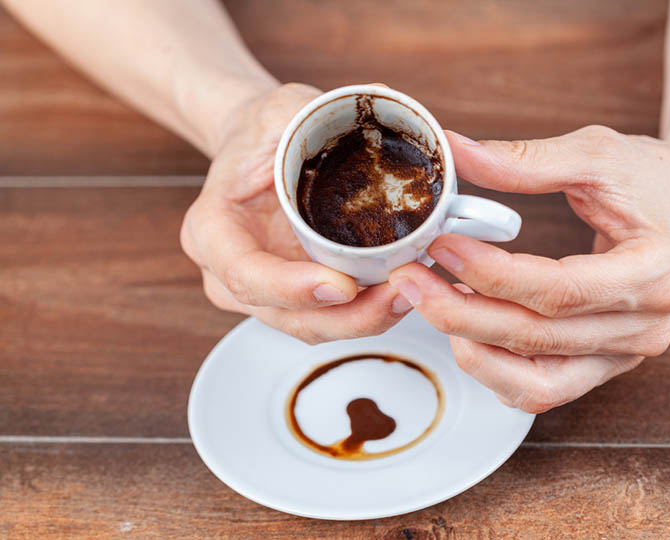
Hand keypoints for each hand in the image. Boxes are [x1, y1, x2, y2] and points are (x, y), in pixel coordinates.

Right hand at [181, 83, 409, 343]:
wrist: (262, 147)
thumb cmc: (266, 129)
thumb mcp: (283, 107)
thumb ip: (316, 107)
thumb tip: (381, 96)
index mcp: (212, 229)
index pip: (242, 273)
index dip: (289, 289)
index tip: (340, 285)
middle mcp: (230, 272)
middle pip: (284, 315)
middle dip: (345, 317)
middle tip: (396, 294)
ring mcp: (264, 292)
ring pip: (311, 327)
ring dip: (363, 321)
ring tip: (408, 294)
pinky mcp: (297, 298)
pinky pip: (330, 318)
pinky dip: (366, 314)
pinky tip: (401, 295)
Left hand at [390, 126, 669, 412]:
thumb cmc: (654, 179)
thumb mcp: (598, 154)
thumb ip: (526, 159)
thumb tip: (453, 153)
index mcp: (656, 273)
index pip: (558, 291)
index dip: (491, 274)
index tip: (441, 246)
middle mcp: (646, 328)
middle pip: (537, 339)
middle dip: (461, 314)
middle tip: (410, 281)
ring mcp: (626, 355)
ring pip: (536, 384)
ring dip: (474, 350)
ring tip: (432, 303)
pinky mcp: (604, 365)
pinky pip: (542, 389)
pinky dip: (496, 369)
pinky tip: (466, 330)